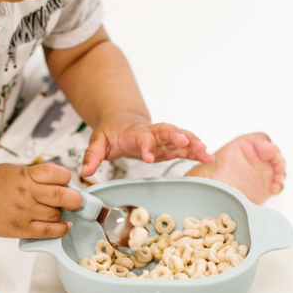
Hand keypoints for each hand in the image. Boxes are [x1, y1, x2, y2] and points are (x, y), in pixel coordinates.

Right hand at [0, 163, 82, 238]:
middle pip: (64, 196)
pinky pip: (49, 231)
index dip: (67, 179)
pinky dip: (61, 229)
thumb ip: (38, 175)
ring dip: (63, 213)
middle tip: (75, 200)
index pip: (60, 174)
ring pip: (57, 214)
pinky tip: (64, 226)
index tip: (66, 183)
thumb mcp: (17, 169)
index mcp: (27, 174)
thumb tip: (61, 184)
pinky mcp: (22, 228)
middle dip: (75, 199)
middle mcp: (28, 192)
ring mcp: (25, 212)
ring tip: (58, 211)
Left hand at [81, 112, 214, 176]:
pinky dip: (194, 151)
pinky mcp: (167, 145)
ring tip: (205, 151)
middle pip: (164, 130)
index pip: (141, 136)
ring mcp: (160, 138)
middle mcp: (149, 132)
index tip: (149, 158)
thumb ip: (92, 155)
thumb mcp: (97, 142)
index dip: (146, 145)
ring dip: (191, 143)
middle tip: (187, 143)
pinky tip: (207, 156)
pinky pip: (182, 147)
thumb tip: (84, 171)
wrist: (121, 121)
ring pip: (177, 137)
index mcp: (132, 132)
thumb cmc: (110, 133)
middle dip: (176, 136)